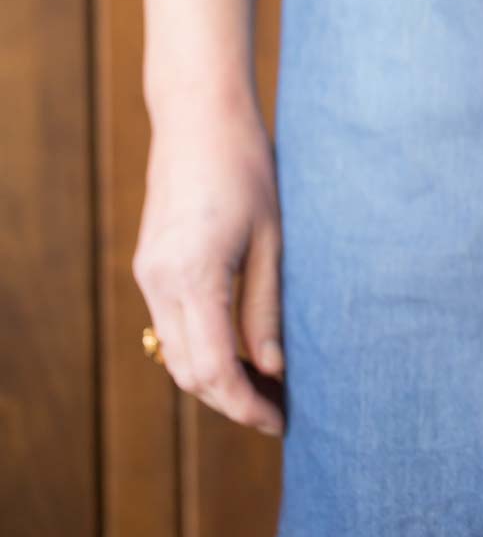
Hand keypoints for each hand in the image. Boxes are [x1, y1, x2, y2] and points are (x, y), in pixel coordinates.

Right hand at [133, 94, 284, 435]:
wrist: (200, 114)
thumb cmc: (247, 166)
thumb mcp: (272, 239)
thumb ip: (266, 308)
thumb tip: (271, 369)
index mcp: (194, 276)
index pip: (214, 370)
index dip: (246, 406)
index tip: (280, 422)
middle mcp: (160, 281)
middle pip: (188, 372)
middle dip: (231, 401)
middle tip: (278, 411)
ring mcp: (149, 273)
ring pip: (174, 354)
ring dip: (214, 378)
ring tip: (264, 385)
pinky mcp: (150, 263)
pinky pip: (170, 325)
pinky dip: (200, 348)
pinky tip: (237, 346)